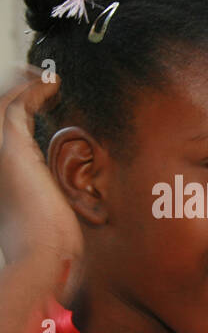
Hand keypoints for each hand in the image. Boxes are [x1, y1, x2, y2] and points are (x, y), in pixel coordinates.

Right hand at [0, 70, 80, 297]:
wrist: (41, 255)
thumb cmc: (51, 243)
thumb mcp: (54, 210)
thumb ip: (56, 191)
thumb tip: (75, 191)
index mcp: (2, 172)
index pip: (5, 128)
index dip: (20, 108)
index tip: (43, 98)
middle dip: (17, 89)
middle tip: (43, 79)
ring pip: (3, 102)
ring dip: (25, 85)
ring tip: (50, 77)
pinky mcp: (9, 146)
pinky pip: (18, 104)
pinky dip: (34, 89)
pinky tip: (54, 84)